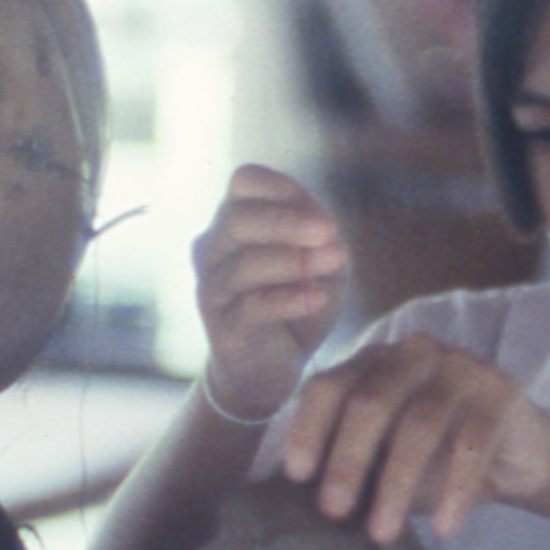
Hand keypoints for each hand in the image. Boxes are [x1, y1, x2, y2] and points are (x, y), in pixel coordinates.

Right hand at [191, 165, 346, 421]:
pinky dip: (288, 299)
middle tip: (331, 232)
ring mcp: (212, 290)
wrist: (268, 368)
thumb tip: (324, 229)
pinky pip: (251, 307)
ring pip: (244, 264)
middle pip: (237, 218)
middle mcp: (213, 250)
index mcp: (233, 223)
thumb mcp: (319, 264)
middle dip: (287, 221)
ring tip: (337, 262)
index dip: (283, 189)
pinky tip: (318, 299)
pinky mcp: (222, 329)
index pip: (244, 181)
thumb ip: (323, 240)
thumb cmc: (294, 304)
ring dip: (295, 261)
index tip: (322, 216)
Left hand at [280, 332, 549, 542]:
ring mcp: (460, 366)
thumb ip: (348, 464)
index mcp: (373, 363)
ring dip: (397, 484)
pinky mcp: (500, 391)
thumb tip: (298, 499)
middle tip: (334, 512)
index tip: (297, 476)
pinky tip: (442, 528)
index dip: (309, 429)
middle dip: (347, 461)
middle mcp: (413, 354)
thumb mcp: (383, 461)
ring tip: (383, 534)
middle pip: (370, 403)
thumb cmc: (436, 461)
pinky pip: (472, 442)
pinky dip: (454, 489)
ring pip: (419, 424)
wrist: (517, 459)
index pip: (328, 386)